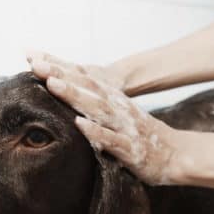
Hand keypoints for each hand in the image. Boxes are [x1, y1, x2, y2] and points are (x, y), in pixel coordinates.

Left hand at [27, 51, 182, 185]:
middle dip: (62, 76)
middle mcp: (118, 109)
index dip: (61, 68)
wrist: (178, 155)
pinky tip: (79, 124)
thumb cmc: (143, 137)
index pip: (84, 80)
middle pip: (87, 88)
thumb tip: (70, 99)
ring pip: (97, 108)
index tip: (35, 58)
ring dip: (75, 96)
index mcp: (113, 101)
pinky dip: (95, 132)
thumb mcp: (119, 117)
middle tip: (37, 65)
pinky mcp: (131, 149)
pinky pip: (111, 139)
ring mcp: (124, 127)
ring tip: (53, 85)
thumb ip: (97, 108)